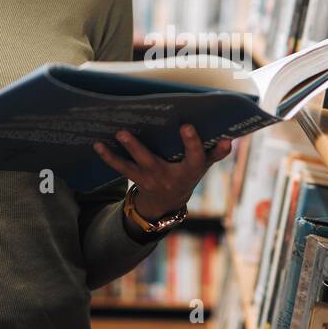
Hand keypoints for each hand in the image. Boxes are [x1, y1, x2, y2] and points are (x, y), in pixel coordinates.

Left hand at [92, 123, 232, 219]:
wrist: (168, 202)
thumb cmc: (189, 173)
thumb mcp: (204, 165)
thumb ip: (216, 153)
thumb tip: (229, 138)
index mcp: (190, 170)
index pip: (195, 157)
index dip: (192, 142)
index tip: (187, 125)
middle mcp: (168, 176)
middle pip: (152, 162)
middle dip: (139, 148)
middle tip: (126, 131)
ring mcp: (150, 178)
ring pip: (132, 166)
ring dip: (122, 151)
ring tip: (115, 133)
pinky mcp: (137, 178)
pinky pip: (121, 168)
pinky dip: (109, 157)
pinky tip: (97, 144)